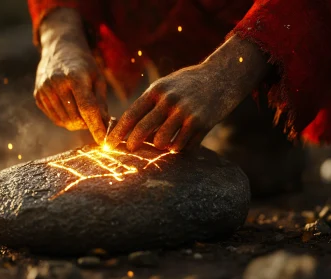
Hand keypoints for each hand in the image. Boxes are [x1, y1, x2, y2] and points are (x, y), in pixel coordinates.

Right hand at [34, 8, 107, 143]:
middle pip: (75, 118)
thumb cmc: (84, 65)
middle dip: (88, 124)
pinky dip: (66, 119)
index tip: (104, 141)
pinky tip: (70, 106)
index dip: (96, 127)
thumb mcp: (98, 78)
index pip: (87, 108)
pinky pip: (55, 119)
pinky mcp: (38, 96)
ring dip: (77, 123)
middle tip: (94, 118)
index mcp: (75, 77)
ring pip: (64, 122)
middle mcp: (56, 83)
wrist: (59, 49)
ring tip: (83, 111)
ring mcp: (44, 90)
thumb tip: (104, 126)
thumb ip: (101, 103)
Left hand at [107, 36, 269, 151]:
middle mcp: (170, 102)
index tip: (108, 144)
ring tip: (164, 141)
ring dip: (161, 146)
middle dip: (132, 144)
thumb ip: (149, 104)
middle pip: (142, 130)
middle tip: (129, 149)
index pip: (131, 115)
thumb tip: (128, 128)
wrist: (222, 76)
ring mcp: (186, 114)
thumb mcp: (165, 85)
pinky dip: (179, 148)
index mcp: (157, 91)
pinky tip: (181, 141)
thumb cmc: (188, 83)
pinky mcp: (202, 124)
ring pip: (162, 143)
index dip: (117, 133)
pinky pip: (183, 146)